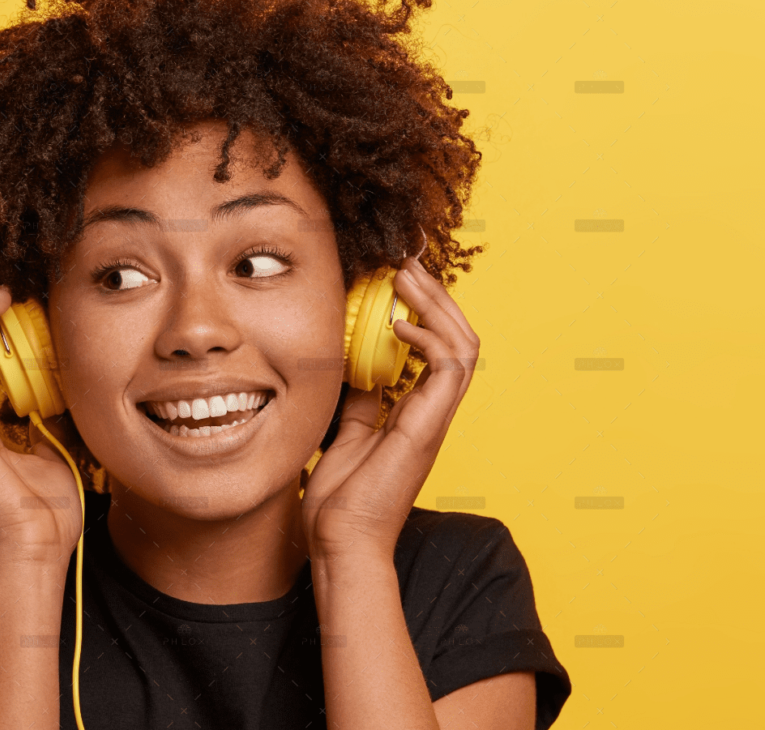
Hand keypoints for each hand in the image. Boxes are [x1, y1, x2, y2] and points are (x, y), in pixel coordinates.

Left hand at [302, 256, 481, 560]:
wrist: (340, 542)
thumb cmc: (339, 500)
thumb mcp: (345, 433)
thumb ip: (357, 401)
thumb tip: (354, 366)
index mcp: (413, 410)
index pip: (432, 345)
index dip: (422, 307)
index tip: (396, 273)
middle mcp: (430, 410)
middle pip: (455, 336)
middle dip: (434, 293)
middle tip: (406, 260)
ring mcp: (433, 418)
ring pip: (463, 345)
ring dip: (438, 305)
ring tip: (407, 275)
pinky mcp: (428, 427)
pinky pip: (450, 368)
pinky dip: (430, 338)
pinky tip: (400, 324)